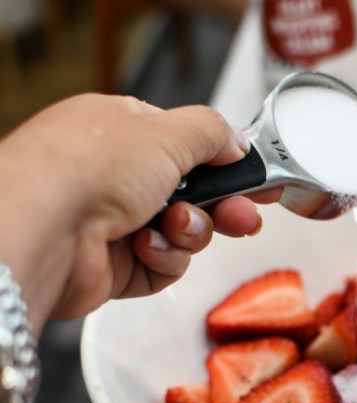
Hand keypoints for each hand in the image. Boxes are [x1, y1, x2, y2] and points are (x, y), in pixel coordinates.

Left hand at [0, 94, 279, 332]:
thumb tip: (236, 143)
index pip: (188, 147)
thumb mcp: (167, 132)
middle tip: (244, 215)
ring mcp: (116, 222)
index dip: (228, 164)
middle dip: (224, 206)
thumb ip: (213, 133)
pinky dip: (165, 257)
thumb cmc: (88, 168)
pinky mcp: (115, 265)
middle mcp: (117, 176)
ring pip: (185, 232)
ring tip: (175, 225)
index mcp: (123, 131)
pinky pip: (165, 264)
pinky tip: (145, 247)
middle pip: (195, 194)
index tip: (261, 181)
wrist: (43, 228)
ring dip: (190, 231)